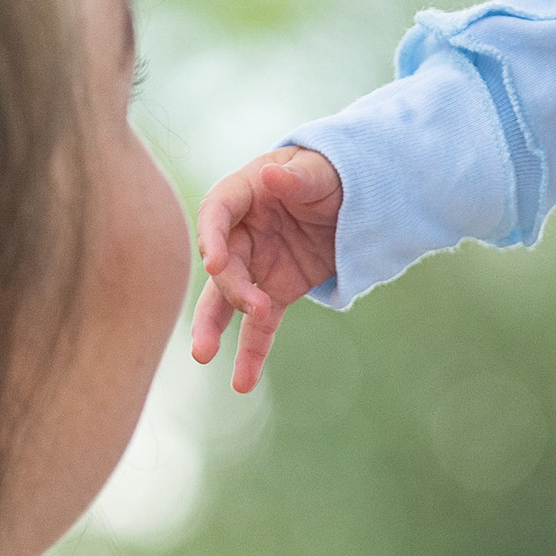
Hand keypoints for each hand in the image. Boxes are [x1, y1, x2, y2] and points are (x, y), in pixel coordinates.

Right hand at [191, 146, 343, 393]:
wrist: (352, 197)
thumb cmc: (329, 174)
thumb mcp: (321, 171)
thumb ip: (297, 177)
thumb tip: (272, 176)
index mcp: (243, 194)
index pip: (217, 212)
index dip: (212, 237)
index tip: (214, 262)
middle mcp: (240, 233)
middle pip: (224, 263)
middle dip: (230, 288)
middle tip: (250, 307)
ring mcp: (256, 266)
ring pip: (227, 301)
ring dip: (214, 327)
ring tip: (203, 355)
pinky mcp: (275, 293)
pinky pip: (259, 326)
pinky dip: (251, 353)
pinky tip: (241, 383)